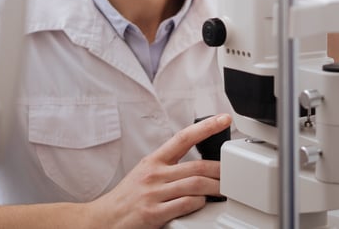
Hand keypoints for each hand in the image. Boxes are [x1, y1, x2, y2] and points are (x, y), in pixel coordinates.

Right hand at [86, 114, 231, 228]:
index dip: (206, 126)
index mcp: (154, 161)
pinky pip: (185, 204)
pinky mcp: (154, 213)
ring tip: (225, 190)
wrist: (103, 219)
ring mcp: (154, 193)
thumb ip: (169, 167)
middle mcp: (155, 174)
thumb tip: (198, 166)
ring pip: (195, 185)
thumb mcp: (145, 173)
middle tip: (235, 172)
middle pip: (197, 166)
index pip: (184, 137)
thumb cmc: (128, 197)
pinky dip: (199, 204)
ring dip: (215, 188)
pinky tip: (202, 204)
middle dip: (221, 169)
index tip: (224, 119)